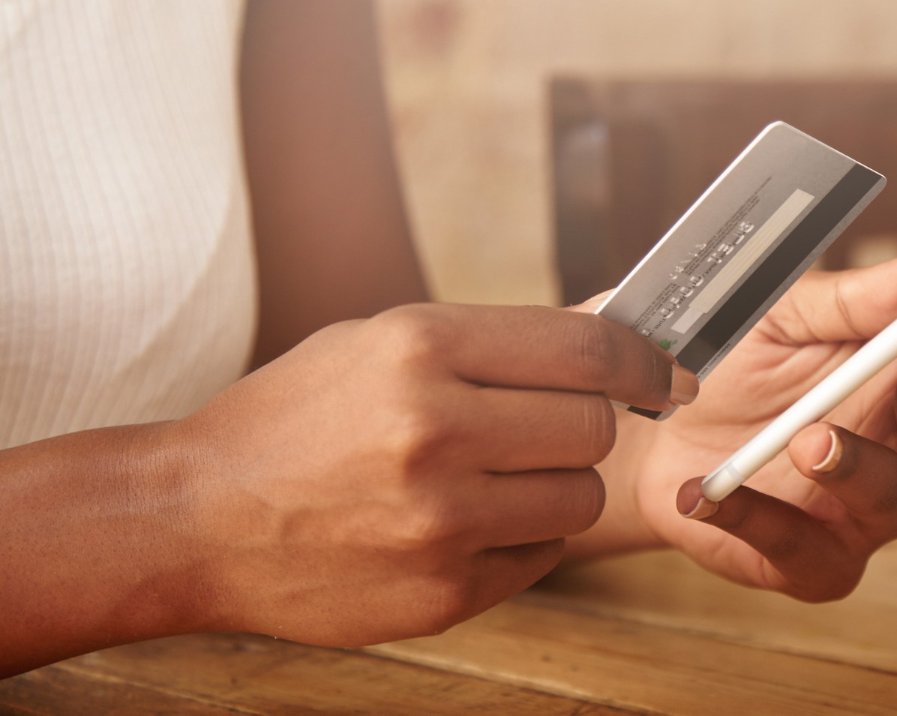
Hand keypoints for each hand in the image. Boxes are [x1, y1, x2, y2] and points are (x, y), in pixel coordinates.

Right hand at [170, 304, 694, 645]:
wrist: (197, 517)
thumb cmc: (296, 416)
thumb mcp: (382, 342)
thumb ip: (494, 342)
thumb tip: (613, 338)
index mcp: (421, 347)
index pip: (586, 347)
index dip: (643, 357)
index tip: (665, 372)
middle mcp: (435, 430)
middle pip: (595, 425)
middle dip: (589, 423)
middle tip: (550, 427)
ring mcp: (439, 520)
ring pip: (579, 496)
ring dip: (557, 485)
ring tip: (495, 478)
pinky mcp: (441, 591)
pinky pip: (541, 557)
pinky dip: (524, 538)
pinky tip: (466, 523)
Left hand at [597, 249, 896, 600]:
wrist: (641, 431)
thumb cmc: (720, 364)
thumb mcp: (775, 313)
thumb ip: (850, 298)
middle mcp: (896, 438)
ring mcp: (858, 506)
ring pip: (892, 495)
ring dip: (858, 465)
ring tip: (809, 438)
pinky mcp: (811, 561)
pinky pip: (803, 550)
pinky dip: (757, 518)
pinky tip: (712, 492)